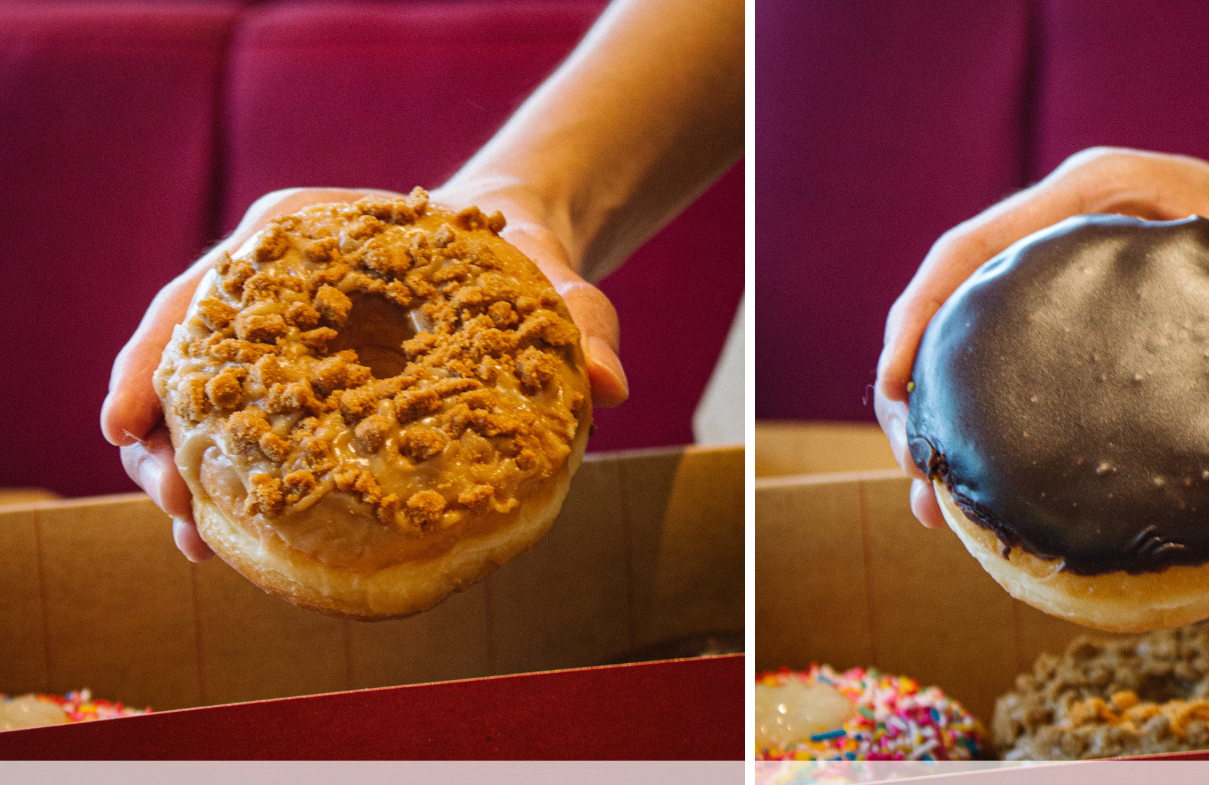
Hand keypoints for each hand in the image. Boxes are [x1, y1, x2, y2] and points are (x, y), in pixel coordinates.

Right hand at [101, 187, 627, 559]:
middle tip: (179, 514)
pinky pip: (241, 424)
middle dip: (159, 435)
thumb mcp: (548, 279)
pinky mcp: (294, 376)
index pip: (202, 290)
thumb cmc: (515, 257)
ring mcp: (276, 331)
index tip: (128, 422)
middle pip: (179, 354)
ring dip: (183, 469)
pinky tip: (234, 544)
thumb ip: (580, 317)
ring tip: (199, 545)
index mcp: (303, 234)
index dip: (151, 357)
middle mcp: (271, 281)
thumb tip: (610, 386)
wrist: (511, 253)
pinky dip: (230, 477)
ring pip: (196, 397)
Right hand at [874, 147, 1208, 527]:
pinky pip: (997, 360)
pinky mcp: (1060, 316)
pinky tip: (983, 487)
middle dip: (908, 383)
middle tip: (916, 471)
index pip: (971, 248)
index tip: (893, 383)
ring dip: (932, 413)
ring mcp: (1051, 275)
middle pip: (944, 299)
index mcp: (1090, 194)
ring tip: (934, 502)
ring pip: (961, 337)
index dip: (919, 313)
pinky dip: (977, 419)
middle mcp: (1054, 231)